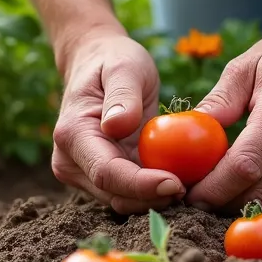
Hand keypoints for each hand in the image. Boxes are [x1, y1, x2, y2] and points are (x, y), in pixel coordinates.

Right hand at [51, 33, 185, 213]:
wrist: (96, 63)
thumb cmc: (113, 61)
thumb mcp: (124, 67)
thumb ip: (122, 95)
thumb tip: (117, 126)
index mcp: (73, 134)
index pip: (107, 172)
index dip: (141, 185)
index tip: (176, 184)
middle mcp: (69, 160)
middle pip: (114, 194)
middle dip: (153, 197)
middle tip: (192, 187)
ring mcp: (82, 172)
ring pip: (121, 200)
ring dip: (154, 199)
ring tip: (188, 184)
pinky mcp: (97, 177)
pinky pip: (127, 193)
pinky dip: (151, 192)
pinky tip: (177, 179)